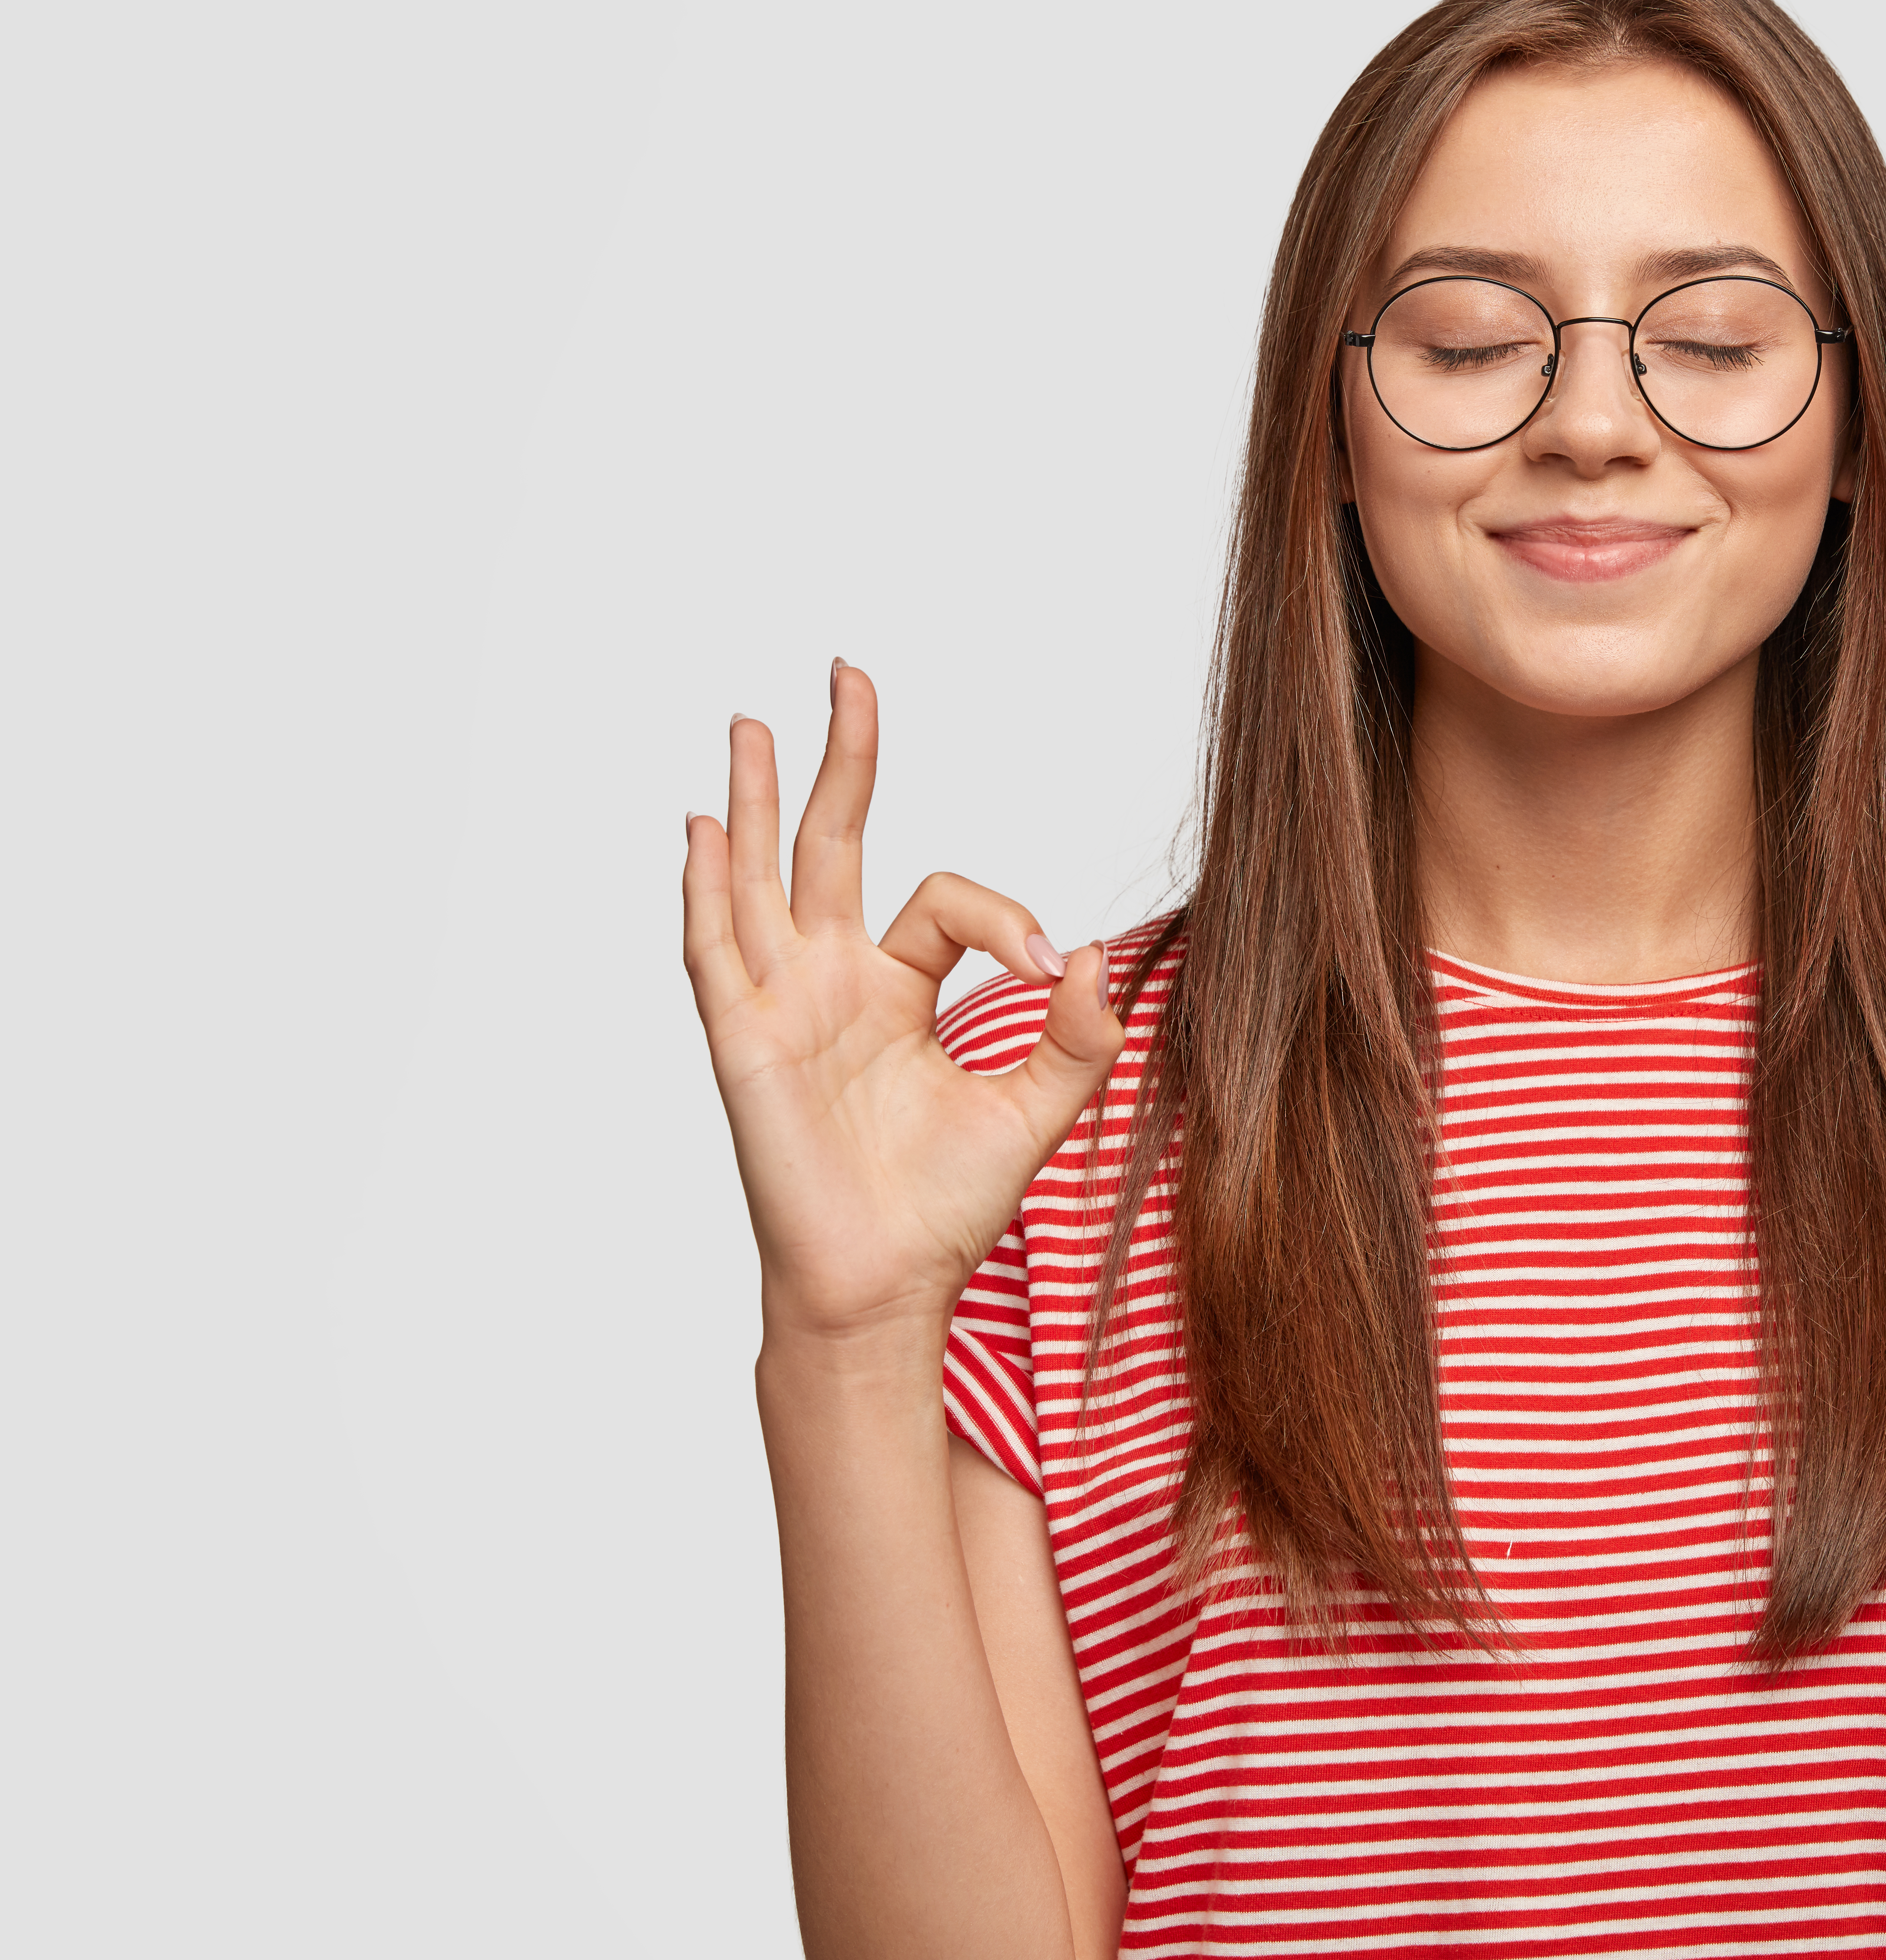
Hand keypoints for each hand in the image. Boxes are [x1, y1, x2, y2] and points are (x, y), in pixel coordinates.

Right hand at [682, 660, 1123, 1345]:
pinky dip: (708, 890)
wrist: (888, 1286)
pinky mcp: (744, 1044)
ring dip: (754, 801)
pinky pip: (717, 953)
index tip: (1058, 968)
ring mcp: (782, 1007)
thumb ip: (1080, 1036)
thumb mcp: (1038, 1111)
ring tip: (751, 723)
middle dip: (840, 759)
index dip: (1009, 918)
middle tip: (846, 673)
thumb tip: (1108, 955)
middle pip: (831, 844)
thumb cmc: (944, 1209)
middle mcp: (833, 984)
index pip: (944, 901)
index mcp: (897, 991)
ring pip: (762, 879)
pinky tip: (703, 828)